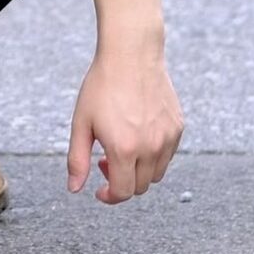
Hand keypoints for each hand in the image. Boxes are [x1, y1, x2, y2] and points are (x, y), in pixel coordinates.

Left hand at [67, 48, 183, 203]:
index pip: (123, 192)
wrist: (131, 56)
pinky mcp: (178, 127)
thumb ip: (77, 160)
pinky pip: (168, 156)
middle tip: (103, 160)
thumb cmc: (101, 88)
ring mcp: (168, 138)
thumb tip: (75, 189)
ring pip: (157, 174)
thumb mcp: (81, 124)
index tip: (99, 191)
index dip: (110, 197)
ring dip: (138, 171)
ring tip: (120, 148)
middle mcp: (151, 147)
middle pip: (141, 186)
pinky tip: (136, 136)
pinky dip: (153, 157)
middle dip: (121, 182)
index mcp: (124, 149)